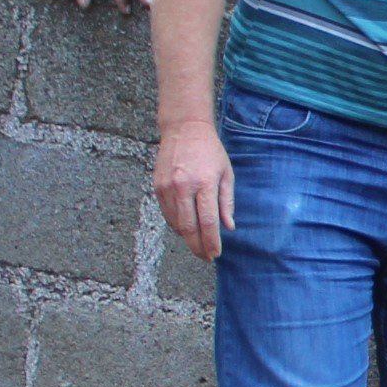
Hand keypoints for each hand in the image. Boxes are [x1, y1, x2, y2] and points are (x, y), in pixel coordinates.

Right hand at [153, 122, 233, 260]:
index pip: (208, 222)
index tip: (215, 254)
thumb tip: (228, 227)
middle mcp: (183, 187)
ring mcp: (167, 188)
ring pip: (176, 223)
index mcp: (204, 183)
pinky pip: (167, 214)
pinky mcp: (157, 187)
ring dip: (187, 238)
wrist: (184, 129)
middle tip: (205, 257)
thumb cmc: (210, 151)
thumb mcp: (226, 174)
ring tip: (197, 246)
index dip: (211, 242)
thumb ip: (227, 202)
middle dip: (198, 247)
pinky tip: (185, 230)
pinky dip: (176, 225)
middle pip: (189, 227)